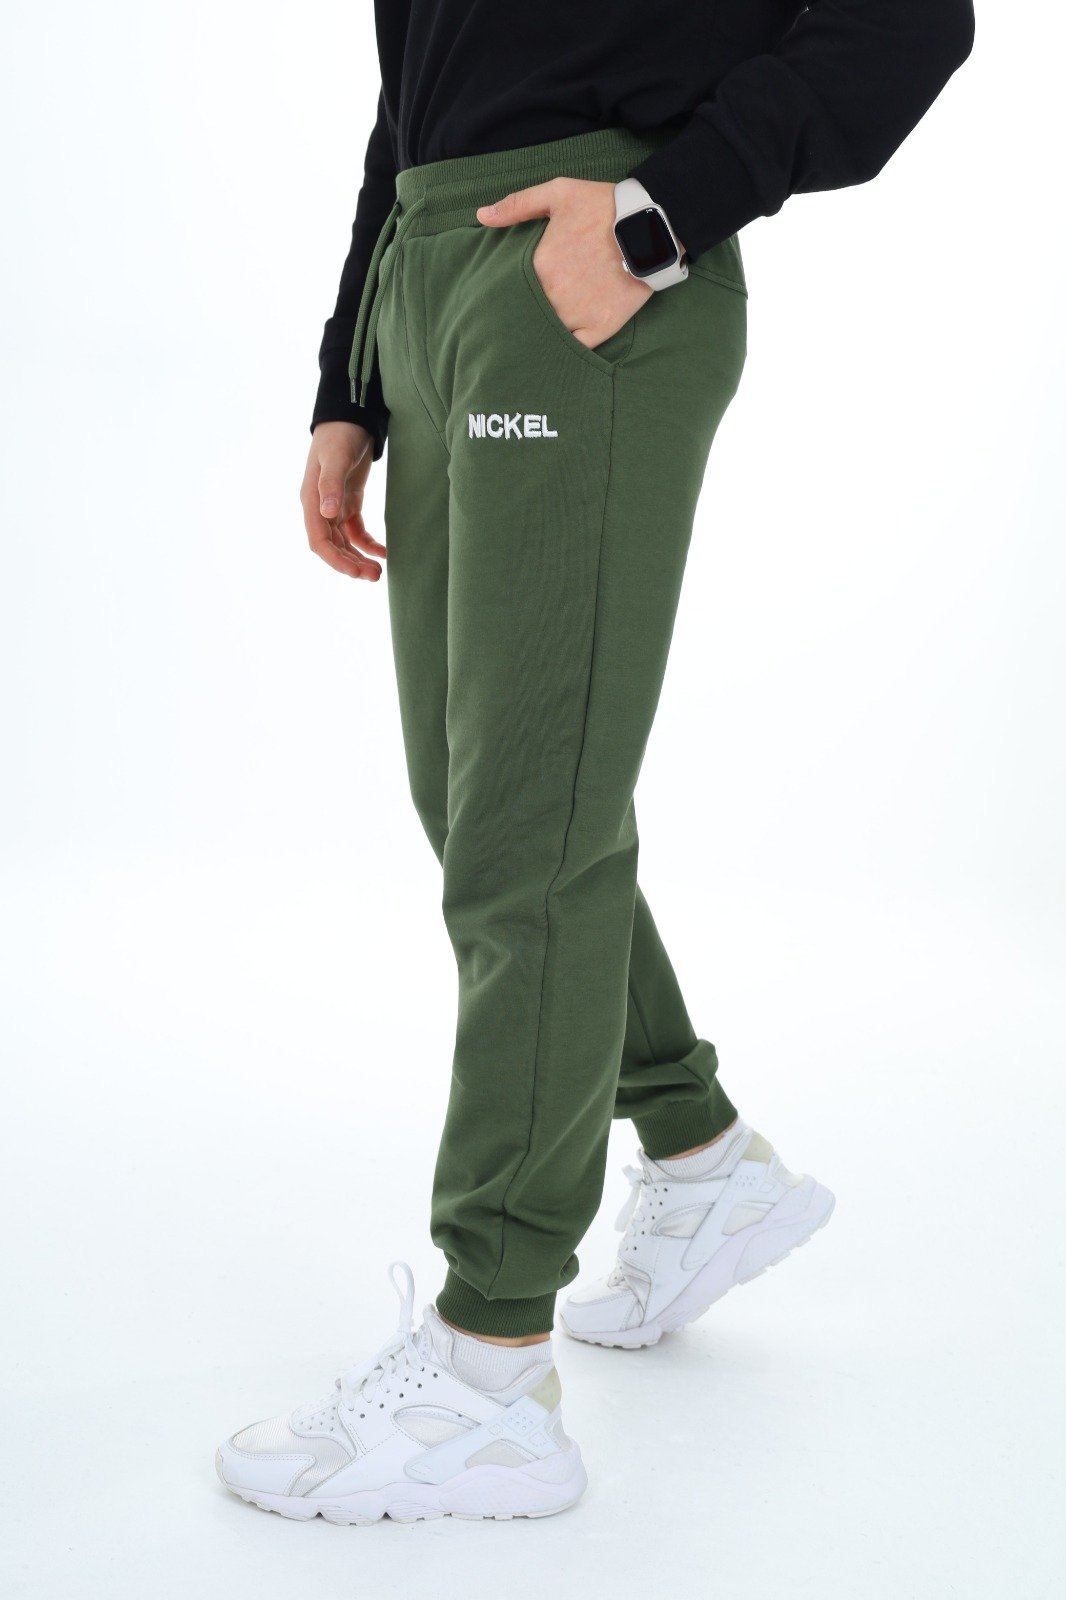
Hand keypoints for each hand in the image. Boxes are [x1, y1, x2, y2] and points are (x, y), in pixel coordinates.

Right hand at [301, 422, 386, 580]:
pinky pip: (356, 531)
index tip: (355, 572)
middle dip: (351, 564)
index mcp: (312, 500)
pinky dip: (368, 544)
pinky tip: (383, 553)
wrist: (350, 416)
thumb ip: (331, 485)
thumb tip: (327, 514)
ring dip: (359, 558)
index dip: (335, 560)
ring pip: (344, 542)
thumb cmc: (339, 434)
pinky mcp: (349, 501)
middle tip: (375, 577)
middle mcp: (320, 507)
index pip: (319, 540)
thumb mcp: (336, 458)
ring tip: (379, 572)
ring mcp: (334, 506)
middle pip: (332, 546)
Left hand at [476, 177, 651, 349]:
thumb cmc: (603, 206)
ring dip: (542, 333)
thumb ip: (517, 205)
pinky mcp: (601, 328)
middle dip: (522, 315)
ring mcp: (578, 315)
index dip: (508, 292)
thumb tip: (481, 216)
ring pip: (548, 334)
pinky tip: (561, 345)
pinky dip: (567, 349)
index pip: (511, 289)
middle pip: (528, 314)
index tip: (504, 295)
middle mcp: (555, 296)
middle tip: (515, 320)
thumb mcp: (559, 194)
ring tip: (536, 335)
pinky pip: (576, 349)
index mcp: (540, 267)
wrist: (650, 226)